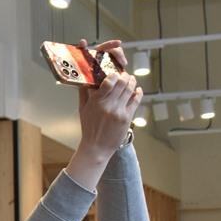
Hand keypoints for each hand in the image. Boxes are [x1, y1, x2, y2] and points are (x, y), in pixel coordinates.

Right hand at [76, 40, 141, 158]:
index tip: (115, 73)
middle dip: (125, 76)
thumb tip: (84, 80)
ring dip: (132, 82)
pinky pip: (136, 101)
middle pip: (122, 83)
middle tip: (125, 75)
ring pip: (130, 90)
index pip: (109, 81)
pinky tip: (137, 90)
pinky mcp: (127, 117)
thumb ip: (84, 94)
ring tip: (131, 80)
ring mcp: (119, 111)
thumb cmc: (88, 129)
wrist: (96, 147)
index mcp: (96, 102)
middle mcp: (108, 105)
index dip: (114, 74)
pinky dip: (138, 93)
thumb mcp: (82, 110)